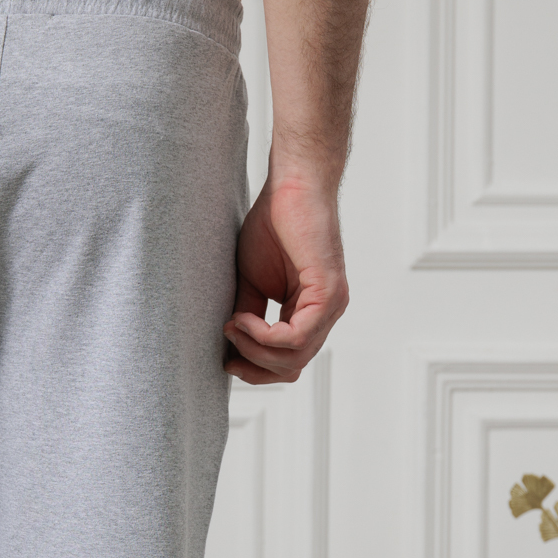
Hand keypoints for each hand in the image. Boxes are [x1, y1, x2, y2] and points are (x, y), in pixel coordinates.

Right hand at [224, 175, 348, 384]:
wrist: (291, 187)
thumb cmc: (272, 226)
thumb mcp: (251, 284)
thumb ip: (248, 318)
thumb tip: (230, 349)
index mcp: (309, 315)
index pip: (288, 364)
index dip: (256, 370)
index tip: (227, 358)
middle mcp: (325, 315)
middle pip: (291, 368)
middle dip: (253, 365)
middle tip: (227, 341)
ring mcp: (331, 306)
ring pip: (294, 358)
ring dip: (255, 349)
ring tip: (233, 324)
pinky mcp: (329, 294)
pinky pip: (296, 337)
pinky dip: (264, 335)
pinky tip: (244, 318)